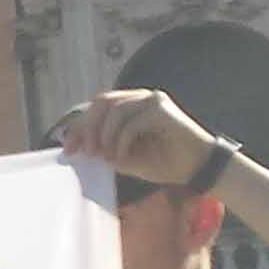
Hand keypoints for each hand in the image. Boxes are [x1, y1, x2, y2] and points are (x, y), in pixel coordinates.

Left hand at [55, 88, 221, 191]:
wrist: (200, 170)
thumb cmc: (166, 163)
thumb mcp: (127, 158)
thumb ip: (105, 150)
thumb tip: (79, 147)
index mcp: (132, 106)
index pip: (98, 108)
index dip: (79, 126)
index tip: (68, 149)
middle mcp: (142, 98)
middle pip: (102, 102)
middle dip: (87, 128)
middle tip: (84, 152)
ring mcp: (153, 101)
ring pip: (114, 109)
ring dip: (103, 135)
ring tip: (103, 156)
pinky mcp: (162, 109)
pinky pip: (130, 122)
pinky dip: (120, 140)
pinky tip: (120, 156)